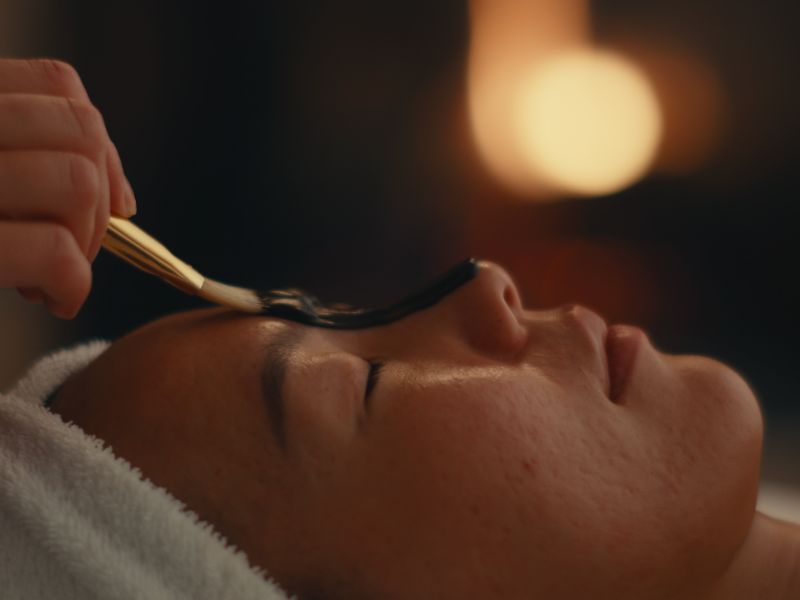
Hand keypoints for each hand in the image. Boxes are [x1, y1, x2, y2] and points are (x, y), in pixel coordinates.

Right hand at [0, 58, 135, 317]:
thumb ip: (20, 158)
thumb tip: (119, 196)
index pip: (57, 85)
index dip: (99, 146)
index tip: (105, 200)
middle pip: (80, 130)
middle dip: (98, 198)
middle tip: (68, 246)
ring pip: (76, 183)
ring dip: (84, 242)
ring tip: (44, 274)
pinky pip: (52, 251)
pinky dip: (73, 283)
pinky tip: (53, 298)